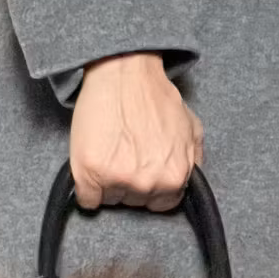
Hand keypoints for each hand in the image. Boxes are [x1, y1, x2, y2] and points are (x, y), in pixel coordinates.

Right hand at [71, 52, 203, 212]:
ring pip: (111, 200)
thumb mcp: (191, 127)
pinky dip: (85, 187)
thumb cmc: (154, 96)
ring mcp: (118, 180)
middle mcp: (148, 183)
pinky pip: (87, 200)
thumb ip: (193, 158)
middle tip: (124, 152)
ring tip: (109, 150)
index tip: (142, 169)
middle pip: (134, 201)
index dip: (151, 186)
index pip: (162, 204)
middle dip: (129, 182)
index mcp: (175, 177)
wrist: (124, 73)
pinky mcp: (90, 175)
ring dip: (107, 182)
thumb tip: (190, 177)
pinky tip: (91, 164)